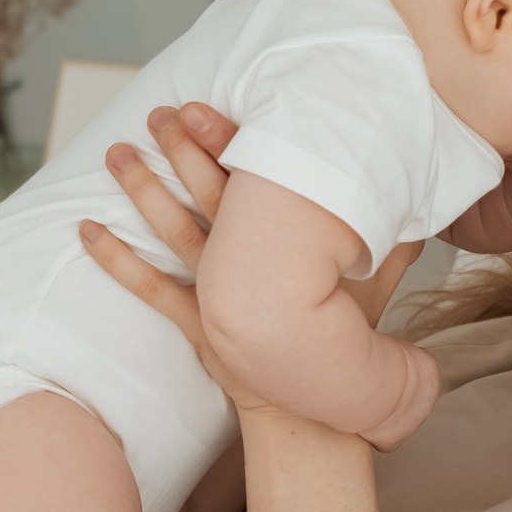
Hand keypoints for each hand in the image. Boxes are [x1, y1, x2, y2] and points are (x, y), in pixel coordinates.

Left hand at [79, 103, 424, 405]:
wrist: (315, 403)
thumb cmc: (347, 337)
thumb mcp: (374, 282)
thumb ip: (394, 241)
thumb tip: (425, 203)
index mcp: (285, 242)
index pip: (250, 180)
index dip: (225, 141)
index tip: (202, 108)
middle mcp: (244, 260)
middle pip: (206, 193)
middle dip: (180, 150)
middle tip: (157, 113)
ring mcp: (214, 291)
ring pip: (170, 229)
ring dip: (141, 190)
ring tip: (115, 153)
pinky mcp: (194, 321)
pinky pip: (148, 288)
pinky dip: (114, 259)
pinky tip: (86, 231)